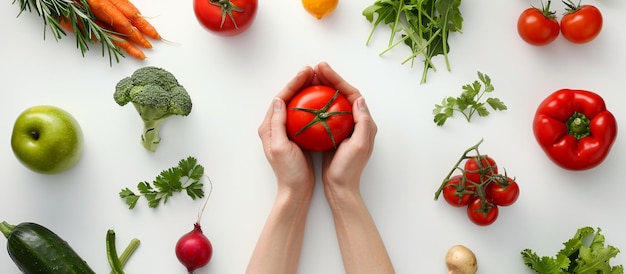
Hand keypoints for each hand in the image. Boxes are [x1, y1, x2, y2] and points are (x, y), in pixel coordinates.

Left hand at [258, 65, 316, 197]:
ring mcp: (285, 131)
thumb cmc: (288, 172)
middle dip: (300, 83)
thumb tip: (279, 100)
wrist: (296, 191)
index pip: (280, 98)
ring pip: (296, 104)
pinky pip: (304, 115)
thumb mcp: (280, 147)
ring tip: (319, 80)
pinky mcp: (296, 137)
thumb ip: (277, 124)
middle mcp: (274, 126)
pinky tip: (323, 101)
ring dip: (306, 91)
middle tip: (314, 71)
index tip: (306, 72)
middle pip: (288, 98)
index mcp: (268, 127)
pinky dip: (312, 104)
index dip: (293, 83)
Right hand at [314, 62, 377, 195]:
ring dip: (322, 88)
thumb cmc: (349, 169)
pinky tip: (305, 100)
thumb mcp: (359, 145)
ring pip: (333, 101)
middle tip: (314, 68)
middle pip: (342, 94)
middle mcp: (356, 122)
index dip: (337, 79)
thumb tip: (360, 99)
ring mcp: (344, 128)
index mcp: (364, 122)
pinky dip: (316, 103)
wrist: (340, 188)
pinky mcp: (334, 134)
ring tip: (309, 79)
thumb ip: (362, 122)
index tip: (323, 69)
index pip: (352, 93)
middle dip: (329, 79)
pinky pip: (325, 112)